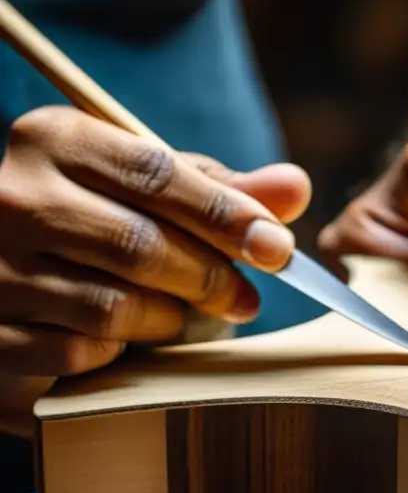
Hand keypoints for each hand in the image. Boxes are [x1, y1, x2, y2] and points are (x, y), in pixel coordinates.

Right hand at [0, 105, 310, 377]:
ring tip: (185, 315)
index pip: (157, 174)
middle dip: (211, 278)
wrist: (11, 268)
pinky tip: (129, 338)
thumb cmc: (101, 218)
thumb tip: (295, 187)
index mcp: (55, 139)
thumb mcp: (154, 189)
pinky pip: (80, 353)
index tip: (278, 248)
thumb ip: (221, 190)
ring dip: (169, 320)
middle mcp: (13, 196)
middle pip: (141, 245)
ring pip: (113, 306)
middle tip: (246, 300)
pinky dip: (120, 351)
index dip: (227, 215)